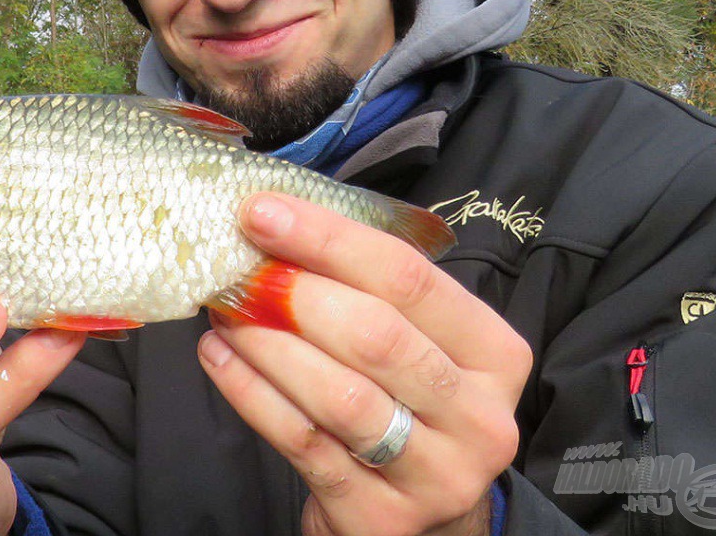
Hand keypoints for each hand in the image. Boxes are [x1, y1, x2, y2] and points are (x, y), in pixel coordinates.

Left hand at [197, 193, 530, 535]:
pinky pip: (304, 444)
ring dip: (269, 344)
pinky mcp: (380, 519)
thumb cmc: (408, 403)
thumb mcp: (415, 342)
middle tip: (239, 266)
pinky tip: (220, 357)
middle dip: (296, 292)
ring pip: (340, 395)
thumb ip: (365, 289)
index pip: (410, 278)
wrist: (422, 520)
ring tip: (225, 311)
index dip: (330, 239)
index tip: (263, 211)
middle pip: (377, 336)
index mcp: (495, 353)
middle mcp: (478, 417)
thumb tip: (276, 221)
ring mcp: (435, 476)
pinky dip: (252, 394)